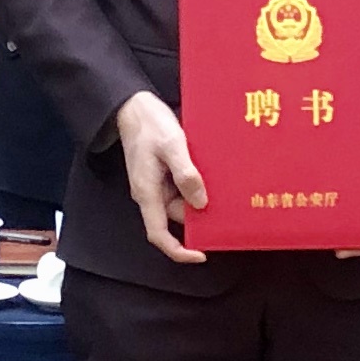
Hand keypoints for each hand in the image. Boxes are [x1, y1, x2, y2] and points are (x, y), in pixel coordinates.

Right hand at [115, 90, 207, 266]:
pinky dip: (194, 185)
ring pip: (181, 201)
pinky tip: (209, 174)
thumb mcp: (172, 146)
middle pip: (176, 217)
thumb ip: (186, 174)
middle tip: (225, 207)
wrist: (133, 106)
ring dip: (198, 196)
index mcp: (147, 193)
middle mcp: (150, 193)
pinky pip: (180, 187)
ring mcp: (155, 184)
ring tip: (221, 185)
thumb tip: (200, 203)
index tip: (201, 254)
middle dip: (199, 215)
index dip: (179, 251)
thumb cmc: (149, 124)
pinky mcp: (161, 174)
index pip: (159, 235)